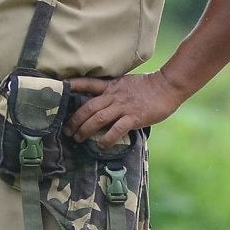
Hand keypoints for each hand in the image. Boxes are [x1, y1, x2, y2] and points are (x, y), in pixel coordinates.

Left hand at [64, 72, 184, 145]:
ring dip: (85, 130)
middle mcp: (114, 96)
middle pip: (88, 107)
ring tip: (78, 138)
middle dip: (75, 120)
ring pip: (98, 118)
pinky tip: (101, 145)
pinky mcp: (134, 117)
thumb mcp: (126, 83)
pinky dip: (107, 139)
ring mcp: (123, 107)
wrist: (168, 86)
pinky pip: (116, 130)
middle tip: (67, 130)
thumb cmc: (149, 87)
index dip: (74, 85)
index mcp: (111, 86)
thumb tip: (103, 103)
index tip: (61, 88)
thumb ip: (114, 92)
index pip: (89, 83)